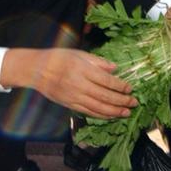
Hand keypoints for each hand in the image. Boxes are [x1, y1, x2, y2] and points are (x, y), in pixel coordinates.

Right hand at [1, 48, 135, 119]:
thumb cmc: (58, 58)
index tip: (130, 88)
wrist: (36, 70)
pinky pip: (88, 112)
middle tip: (134, 102)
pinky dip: (101, 116)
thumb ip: (98, 61)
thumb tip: (114, 68)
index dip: (120, 86)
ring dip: (114, 111)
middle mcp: (80, 85)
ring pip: (98, 108)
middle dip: (122, 101)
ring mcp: (74, 97)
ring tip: (126, 112)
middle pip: (105, 96)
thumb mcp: (79, 54)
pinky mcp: (70, 105)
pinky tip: (111, 116)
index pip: (107, 81)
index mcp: (83, 70)